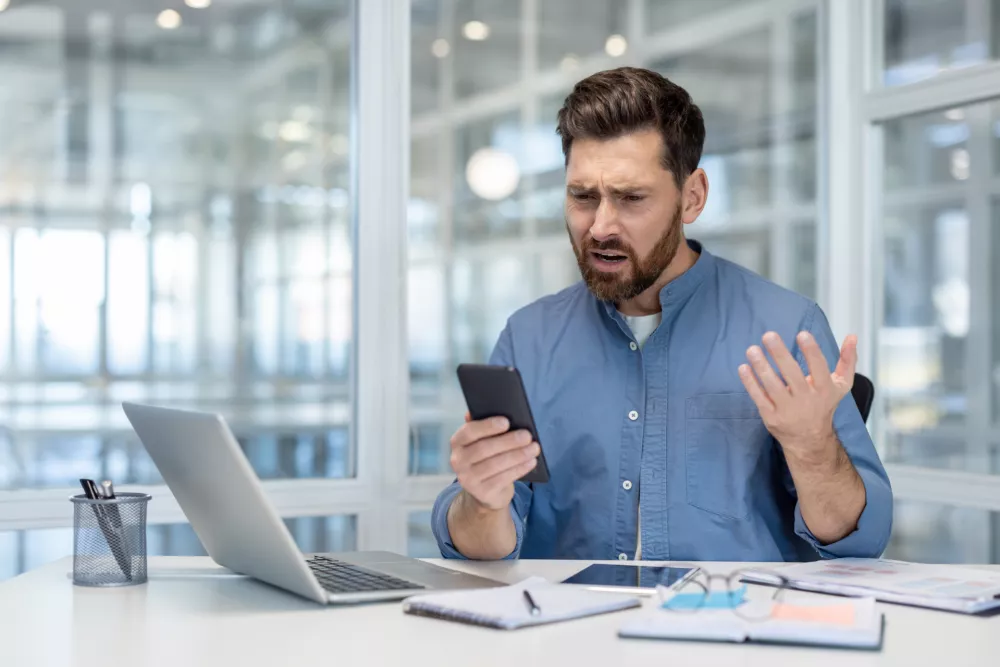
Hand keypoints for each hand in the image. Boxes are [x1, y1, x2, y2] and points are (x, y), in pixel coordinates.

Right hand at [449, 413, 539, 510]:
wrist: (484, 492)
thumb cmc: (486, 459)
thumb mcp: (482, 443)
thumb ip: (484, 428)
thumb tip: (487, 408)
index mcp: (457, 443)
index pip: (469, 432)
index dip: (487, 426)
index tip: (506, 422)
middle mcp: (458, 461)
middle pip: (485, 449)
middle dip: (509, 441)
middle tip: (527, 436)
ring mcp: (468, 479)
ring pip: (496, 464)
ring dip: (518, 455)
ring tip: (534, 448)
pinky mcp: (482, 493)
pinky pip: (504, 478)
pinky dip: (520, 469)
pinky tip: (531, 462)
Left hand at [738, 331, 857, 457]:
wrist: (809, 440)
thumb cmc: (824, 405)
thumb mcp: (841, 385)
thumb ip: (847, 360)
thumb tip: (852, 336)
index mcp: (824, 389)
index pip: (819, 368)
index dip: (811, 351)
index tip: (802, 334)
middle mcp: (806, 399)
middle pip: (792, 374)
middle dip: (780, 354)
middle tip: (768, 335)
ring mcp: (787, 409)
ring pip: (772, 386)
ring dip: (761, 366)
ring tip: (752, 349)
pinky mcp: (771, 416)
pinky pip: (759, 398)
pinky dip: (750, 383)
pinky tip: (743, 368)